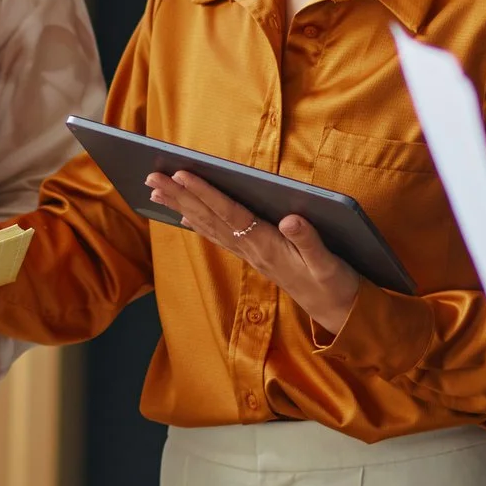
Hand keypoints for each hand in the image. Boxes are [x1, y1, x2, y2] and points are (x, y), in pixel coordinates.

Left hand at [146, 172, 362, 334]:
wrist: (335, 311)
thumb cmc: (333, 283)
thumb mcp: (328, 262)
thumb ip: (310, 240)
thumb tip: (292, 219)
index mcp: (267, 245)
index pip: (230, 213)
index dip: (206, 193)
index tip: (182, 174)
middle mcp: (251, 249)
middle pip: (209, 217)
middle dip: (179, 195)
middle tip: (150, 177)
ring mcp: (249, 253)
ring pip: (207, 225)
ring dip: (180, 206)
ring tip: (155, 191)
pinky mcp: (252, 256)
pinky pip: (217, 236)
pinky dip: (197, 223)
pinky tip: (183, 215)